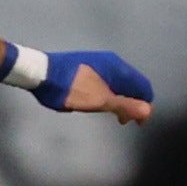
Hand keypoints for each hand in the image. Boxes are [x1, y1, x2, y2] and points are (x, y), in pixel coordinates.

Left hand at [39, 50, 153, 123]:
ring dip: (116, 99)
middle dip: (130, 103)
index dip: (144, 106)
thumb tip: (148, 110)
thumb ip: (124, 105)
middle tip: (121, 121)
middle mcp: (110, 61)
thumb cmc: (71, 88)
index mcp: (118, 67)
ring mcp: (96, 62)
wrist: (38, 72)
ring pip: (116, 82)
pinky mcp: (83, 65)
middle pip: (130, 84)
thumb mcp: (99, 100)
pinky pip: (103, 80)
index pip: (142, 86)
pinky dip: (105, 93)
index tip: (136, 123)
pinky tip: (94, 101)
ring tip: (106, 112)